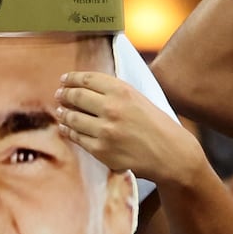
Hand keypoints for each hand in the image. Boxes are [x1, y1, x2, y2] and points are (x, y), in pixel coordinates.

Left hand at [56, 71, 199, 184]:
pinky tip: (67, 128)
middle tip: (59, 94)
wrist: (172, 155)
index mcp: (123, 91)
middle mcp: (112, 108)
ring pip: (72, 118)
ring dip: (63, 113)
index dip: (72, 78)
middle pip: (76, 96)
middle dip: (65, 94)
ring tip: (61, 111)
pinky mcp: (100, 150)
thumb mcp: (140, 99)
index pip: (88, 79)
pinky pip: (77, 138)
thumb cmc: (158, 126)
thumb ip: (115, 92)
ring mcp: (104, 130)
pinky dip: (69, 131)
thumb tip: (87, 86)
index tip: (64, 79)